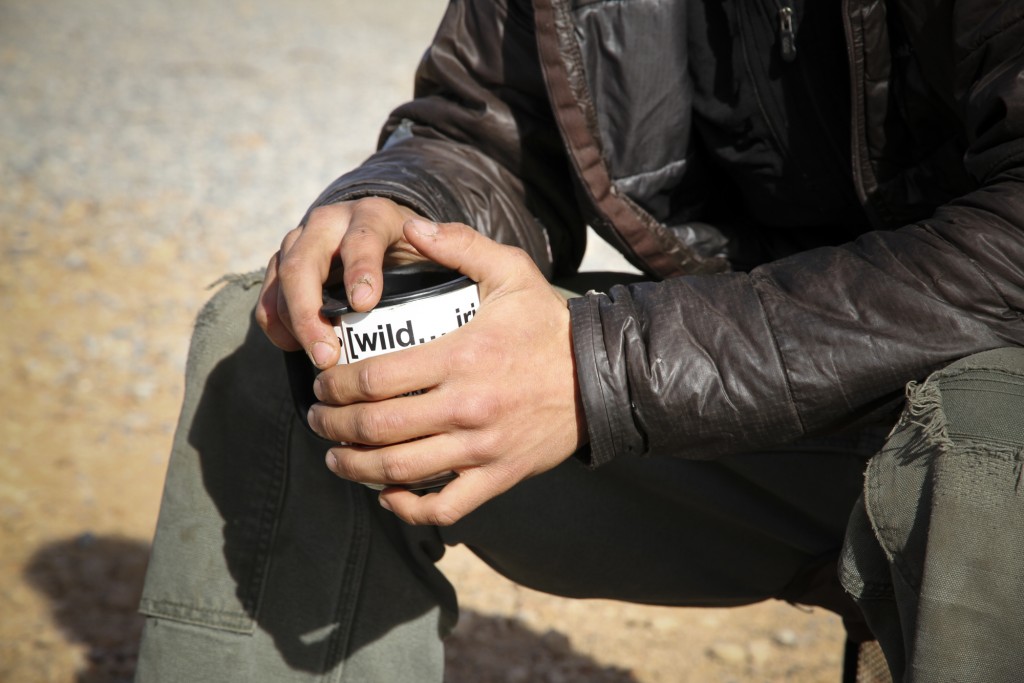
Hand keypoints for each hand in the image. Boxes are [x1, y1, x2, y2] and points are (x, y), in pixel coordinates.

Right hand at [255, 198, 428, 367]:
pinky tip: (295, 349)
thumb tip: (442, 247)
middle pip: (304, 262)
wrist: (387, 238)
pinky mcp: (283, 264)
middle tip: (327, 355)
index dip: (360, 269)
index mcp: (372, 216)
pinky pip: (269, 295)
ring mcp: (301, 242)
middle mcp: (330, 224)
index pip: (361, 237)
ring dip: (294, 322)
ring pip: (282, 278)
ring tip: (317, 360)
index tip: (365, 305)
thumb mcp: (442, 243)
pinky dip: (277, 324)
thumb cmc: (419, 251)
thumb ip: (456, 244)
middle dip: (310, 311)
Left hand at [307, 219, 587, 525]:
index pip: (373, 379)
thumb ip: (459, 245)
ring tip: (336, 456)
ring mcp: (481, 448)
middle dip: (332, 426)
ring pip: (399, 470)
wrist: (600, 377)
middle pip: (376, 428)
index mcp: (461, 356)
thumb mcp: (511, 271)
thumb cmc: (548, 325)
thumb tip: (410, 227)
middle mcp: (466, 407)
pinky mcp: (497, 477)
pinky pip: (443, 507)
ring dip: (355, 467)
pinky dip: (406, 507)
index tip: (322, 381)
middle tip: (317, 419)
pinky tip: (386, 493)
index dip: (334, 384)